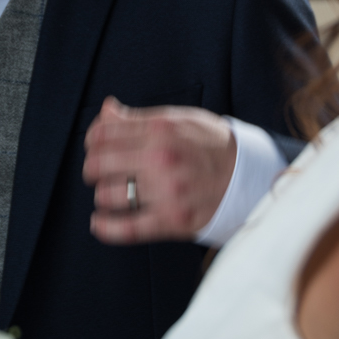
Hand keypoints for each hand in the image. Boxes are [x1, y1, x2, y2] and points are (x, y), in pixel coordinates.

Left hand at [85, 98, 236, 243]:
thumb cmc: (210, 145)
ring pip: (108, 195)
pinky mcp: (172, 220)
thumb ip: (139, 118)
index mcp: (161, 130)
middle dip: (91, 169)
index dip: (92, 141)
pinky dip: (105, 228)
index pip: (103, 133)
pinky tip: (98, 223)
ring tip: (110, 194)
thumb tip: (106, 110)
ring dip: (103, 195)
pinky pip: (127, 228)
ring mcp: (166, 191)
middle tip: (98, 173)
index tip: (95, 148)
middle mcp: (161, 158)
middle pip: (99, 164)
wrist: (246, 176)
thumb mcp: (178, 119)